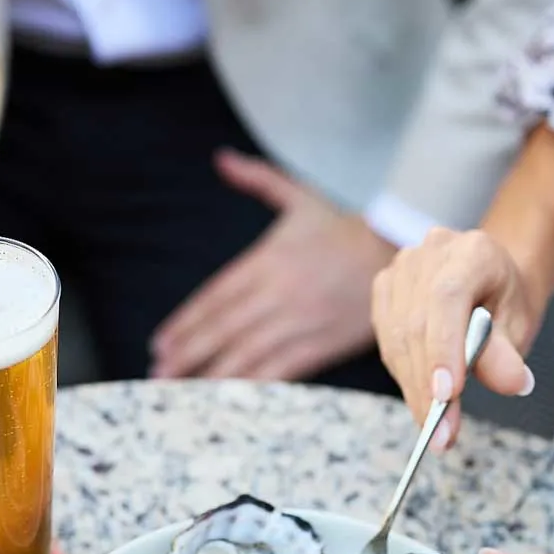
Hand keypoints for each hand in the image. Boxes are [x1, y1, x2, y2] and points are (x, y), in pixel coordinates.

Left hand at [149, 150, 395, 380]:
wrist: (396, 252)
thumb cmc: (345, 229)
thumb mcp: (301, 197)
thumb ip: (258, 179)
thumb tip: (221, 158)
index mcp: (267, 261)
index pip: (215, 297)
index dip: (185, 322)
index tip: (160, 342)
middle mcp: (278, 294)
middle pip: (222, 329)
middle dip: (187, 352)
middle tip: (157, 372)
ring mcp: (299, 322)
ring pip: (245, 353)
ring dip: (210, 373)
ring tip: (180, 389)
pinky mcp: (321, 345)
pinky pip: (280, 369)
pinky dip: (253, 383)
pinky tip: (229, 394)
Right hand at [371, 227, 539, 450]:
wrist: (491, 279)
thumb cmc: (506, 301)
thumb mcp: (519, 324)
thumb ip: (507, 353)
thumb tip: (512, 383)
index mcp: (472, 251)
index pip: (447, 299)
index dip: (443, 349)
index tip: (447, 396)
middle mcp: (429, 253)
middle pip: (417, 325)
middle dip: (428, 387)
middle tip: (442, 435)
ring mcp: (401, 270)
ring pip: (397, 339)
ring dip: (414, 390)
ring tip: (435, 431)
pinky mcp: (384, 291)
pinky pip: (387, 343)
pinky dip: (405, 378)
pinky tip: (422, 403)